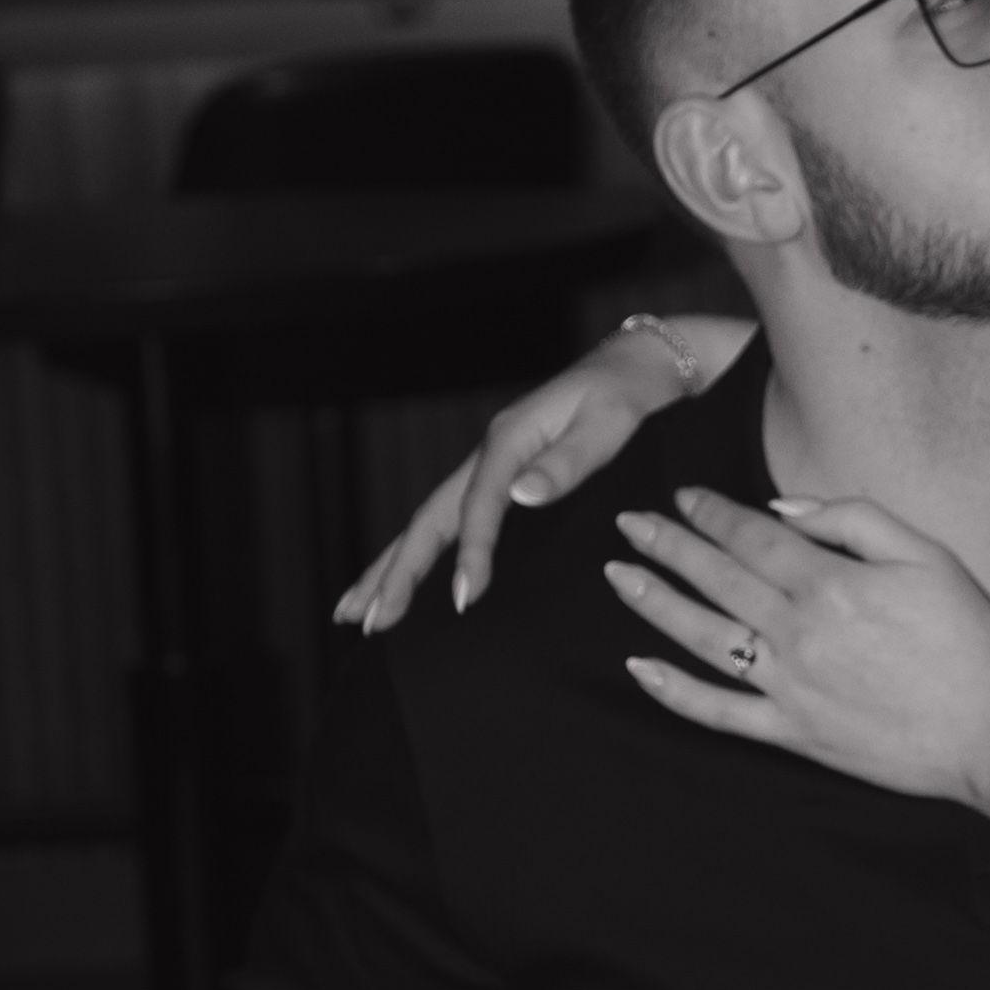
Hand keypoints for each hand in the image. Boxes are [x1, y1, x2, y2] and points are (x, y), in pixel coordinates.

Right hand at [335, 315, 740, 628]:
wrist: (634, 367)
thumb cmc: (626, 395)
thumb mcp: (608, 423)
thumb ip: (567, 461)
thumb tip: (522, 495)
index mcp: (509, 440)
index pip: (478, 504)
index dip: (469, 552)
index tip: (463, 598)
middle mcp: (488, 454)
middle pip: (429, 518)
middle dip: (396, 571)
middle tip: (370, 622)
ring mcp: (488, 467)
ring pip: (427, 523)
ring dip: (390, 567)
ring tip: (355, 612)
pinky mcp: (497, 478)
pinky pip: (448, 522)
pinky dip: (418, 554)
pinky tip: (402, 582)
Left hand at [603, 485, 989, 802]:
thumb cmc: (970, 640)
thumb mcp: (928, 554)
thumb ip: (853, 520)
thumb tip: (783, 508)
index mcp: (829, 582)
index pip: (751, 536)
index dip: (711, 513)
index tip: (682, 497)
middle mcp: (796, 632)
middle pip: (716, 578)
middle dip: (667, 546)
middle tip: (628, 524)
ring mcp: (788, 686)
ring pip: (702, 637)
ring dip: (655, 604)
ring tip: (620, 577)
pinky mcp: (792, 733)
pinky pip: (718, 712)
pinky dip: (674, 692)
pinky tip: (638, 670)